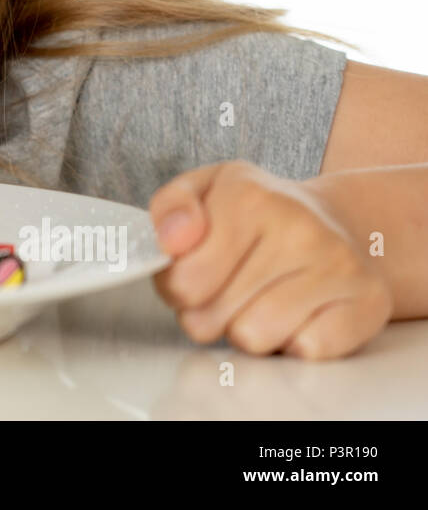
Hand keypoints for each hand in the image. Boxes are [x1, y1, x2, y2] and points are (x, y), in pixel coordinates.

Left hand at [149, 159, 391, 359]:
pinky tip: (301, 310)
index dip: (177, 288)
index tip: (196, 271)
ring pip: (254, 338)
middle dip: (210, 311)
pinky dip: (295, 341)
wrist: (333, 221)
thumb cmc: (256, 213)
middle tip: (232, 285)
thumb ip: (170, 208)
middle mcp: (298, 227)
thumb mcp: (202, 190)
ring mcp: (339, 264)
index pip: (181, 283)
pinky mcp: (369, 301)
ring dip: (249, 328)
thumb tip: (173, 239)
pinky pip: (305, 351)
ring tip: (263, 297)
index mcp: (248, 196)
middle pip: (211, 318)